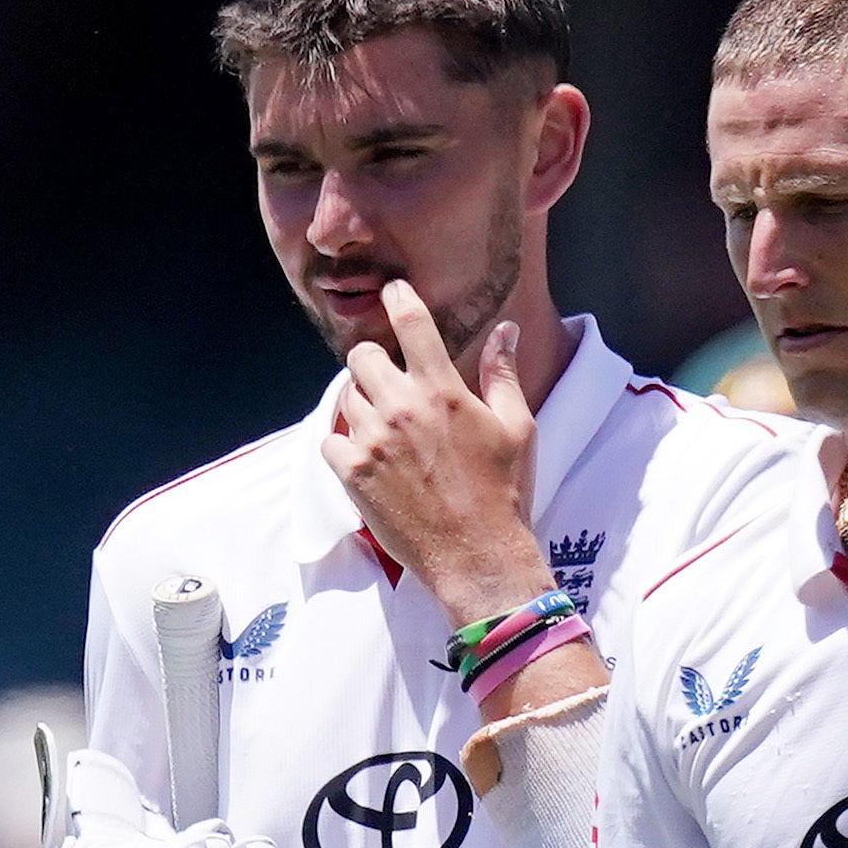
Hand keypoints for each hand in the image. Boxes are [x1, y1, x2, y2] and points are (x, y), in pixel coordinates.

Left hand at [324, 280, 546, 622]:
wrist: (477, 555)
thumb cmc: (504, 492)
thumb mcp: (518, 427)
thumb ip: (502, 373)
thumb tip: (505, 329)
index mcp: (443, 390)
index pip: (411, 323)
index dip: (398, 298)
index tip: (393, 291)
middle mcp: (402, 408)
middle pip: (362, 356)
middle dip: (373, 362)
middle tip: (387, 382)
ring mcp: (373, 440)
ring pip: (345, 396)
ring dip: (360, 403)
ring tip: (383, 427)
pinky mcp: (352, 473)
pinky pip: (330, 438)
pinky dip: (343, 442)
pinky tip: (366, 455)